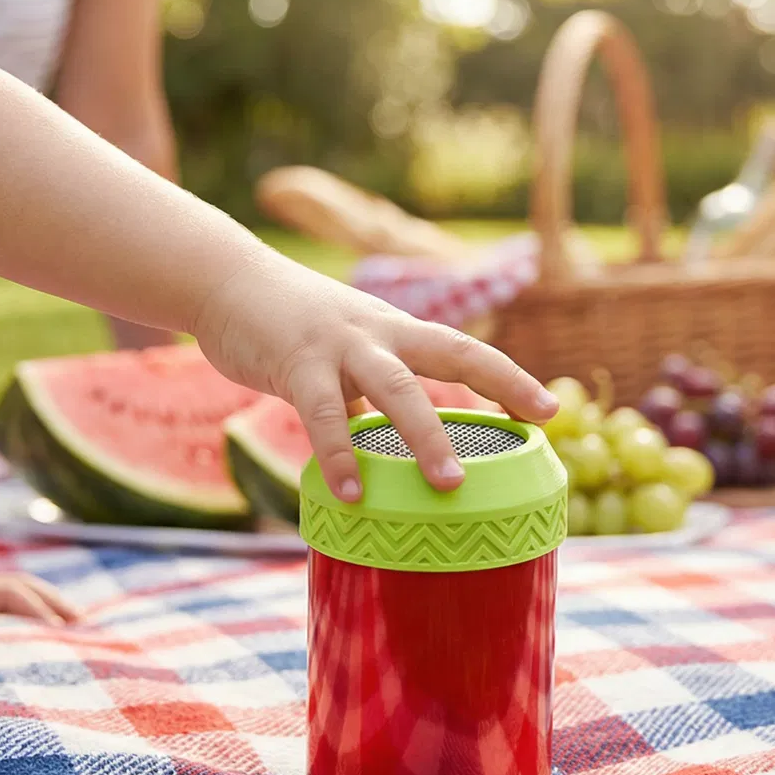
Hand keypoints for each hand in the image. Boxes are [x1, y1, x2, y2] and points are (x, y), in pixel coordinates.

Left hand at [0, 562, 79, 626]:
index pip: (11, 595)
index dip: (37, 610)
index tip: (61, 631)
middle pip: (26, 589)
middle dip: (57, 605)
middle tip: (88, 629)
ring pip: (20, 593)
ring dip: (49, 605)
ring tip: (77, 627)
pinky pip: (6, 604)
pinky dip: (29, 611)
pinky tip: (36, 629)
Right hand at [191, 260, 557, 500]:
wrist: (224, 281)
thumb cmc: (289, 328)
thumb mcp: (344, 353)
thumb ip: (369, 395)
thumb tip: (392, 451)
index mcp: (396, 331)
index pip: (466, 349)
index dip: (510, 377)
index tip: (551, 410)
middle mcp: (379, 332)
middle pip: (453, 351)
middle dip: (500, 386)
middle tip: (537, 428)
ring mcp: (339, 343)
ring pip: (395, 387)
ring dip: (425, 436)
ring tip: (450, 485)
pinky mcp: (295, 360)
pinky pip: (322, 413)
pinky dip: (339, 455)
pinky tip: (352, 493)